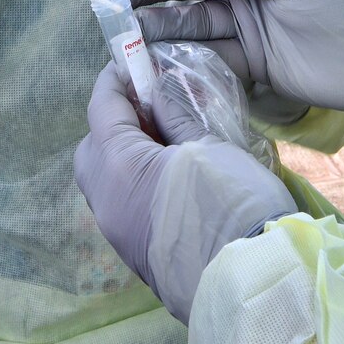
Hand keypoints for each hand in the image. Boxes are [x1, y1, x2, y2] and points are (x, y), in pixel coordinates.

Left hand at [74, 62, 294, 323]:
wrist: (250, 283)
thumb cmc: (232, 205)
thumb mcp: (210, 145)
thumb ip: (177, 114)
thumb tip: (159, 90)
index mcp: (118, 165)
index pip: (102, 106)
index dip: (118, 79)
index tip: (137, 61)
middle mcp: (106, 199)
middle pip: (93, 146)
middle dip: (116, 120)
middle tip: (156, 106)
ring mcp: (118, 232)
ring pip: (105, 179)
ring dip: (127, 153)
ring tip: (170, 141)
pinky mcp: (136, 253)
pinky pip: (122, 204)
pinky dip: (136, 181)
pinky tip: (173, 176)